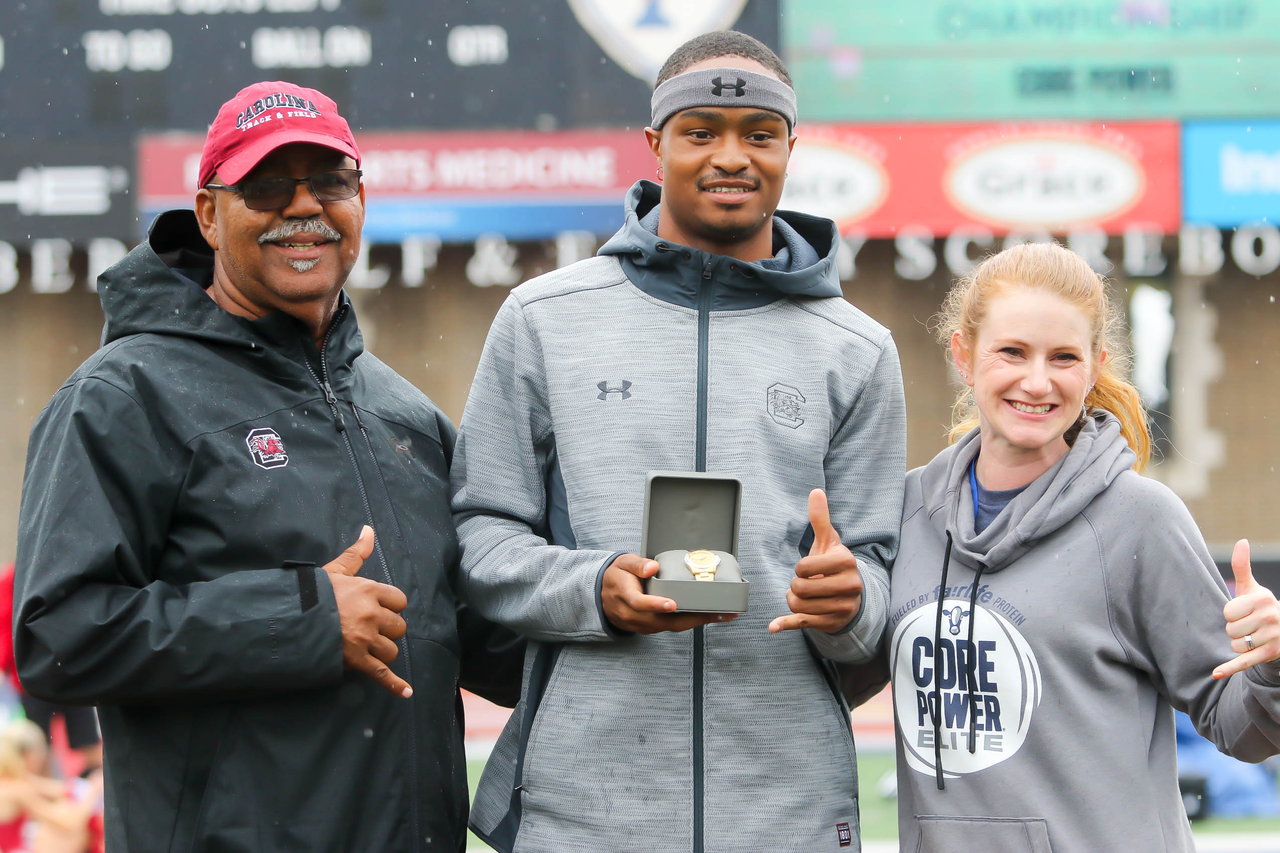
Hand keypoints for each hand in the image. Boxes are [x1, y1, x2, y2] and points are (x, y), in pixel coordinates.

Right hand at [323, 526, 412, 696]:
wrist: (287, 620)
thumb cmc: (311, 594)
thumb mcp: (334, 569)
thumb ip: (356, 553)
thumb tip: (368, 530)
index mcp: (369, 591)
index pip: (399, 601)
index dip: (390, 606)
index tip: (378, 609)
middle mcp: (372, 615)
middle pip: (398, 627)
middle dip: (387, 630)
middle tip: (369, 629)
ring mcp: (365, 640)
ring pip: (391, 650)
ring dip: (382, 651)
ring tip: (366, 648)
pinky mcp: (357, 661)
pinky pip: (382, 675)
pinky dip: (395, 685)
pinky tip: (406, 693)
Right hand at [601, 553, 734, 633]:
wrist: (603, 596)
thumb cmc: (617, 577)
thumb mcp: (622, 563)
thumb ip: (636, 564)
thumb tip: (652, 567)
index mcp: (625, 596)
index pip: (640, 603)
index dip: (656, 605)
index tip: (672, 604)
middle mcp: (633, 615)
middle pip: (663, 622)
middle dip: (692, 619)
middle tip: (717, 612)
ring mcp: (641, 625)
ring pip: (669, 627)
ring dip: (696, 622)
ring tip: (721, 614)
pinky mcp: (649, 628)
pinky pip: (670, 628)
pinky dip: (689, 623)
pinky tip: (707, 616)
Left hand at [769, 489, 862, 633]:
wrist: (852, 595)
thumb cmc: (834, 564)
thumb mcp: (829, 542)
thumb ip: (820, 519)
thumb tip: (815, 492)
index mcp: (846, 563)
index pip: (804, 567)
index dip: (800, 568)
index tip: (808, 568)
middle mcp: (849, 587)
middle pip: (800, 589)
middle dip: (795, 586)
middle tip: (804, 584)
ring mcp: (841, 607)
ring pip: (799, 606)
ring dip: (794, 600)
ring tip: (805, 596)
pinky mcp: (831, 623)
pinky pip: (802, 623)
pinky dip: (785, 624)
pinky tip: (773, 626)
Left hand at [1214, 539, 1279, 678]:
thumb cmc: (1261, 607)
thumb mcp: (1253, 588)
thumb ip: (1243, 566)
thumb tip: (1242, 541)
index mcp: (1263, 599)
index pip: (1227, 611)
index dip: (1231, 614)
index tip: (1244, 613)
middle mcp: (1271, 617)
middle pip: (1230, 628)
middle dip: (1235, 629)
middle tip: (1249, 626)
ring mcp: (1272, 638)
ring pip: (1234, 644)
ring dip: (1238, 644)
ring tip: (1253, 637)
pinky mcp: (1269, 655)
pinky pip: (1243, 662)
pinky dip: (1229, 668)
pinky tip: (1215, 673)